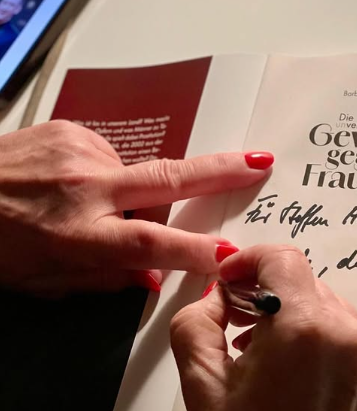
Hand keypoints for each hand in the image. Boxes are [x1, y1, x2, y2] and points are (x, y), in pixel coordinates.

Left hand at [0, 120, 272, 294]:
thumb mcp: (43, 281)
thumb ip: (103, 278)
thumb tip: (153, 278)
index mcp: (76, 233)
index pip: (149, 243)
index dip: (193, 249)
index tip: (230, 252)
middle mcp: (84, 186)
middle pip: (167, 178)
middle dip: (218, 173)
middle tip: (259, 162)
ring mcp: (80, 150)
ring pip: (134, 174)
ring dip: (128, 193)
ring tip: (85, 205)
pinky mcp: (73, 128)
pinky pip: (109, 157)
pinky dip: (104, 175)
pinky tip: (73, 184)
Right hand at [171, 245, 356, 410]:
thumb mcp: (200, 383)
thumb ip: (196, 321)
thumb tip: (218, 295)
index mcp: (303, 328)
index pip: (282, 259)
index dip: (250, 260)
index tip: (231, 280)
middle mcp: (349, 335)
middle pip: (304, 283)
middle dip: (268, 295)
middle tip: (241, 323)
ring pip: (328, 309)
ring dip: (295, 319)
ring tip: (268, 355)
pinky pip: (350, 338)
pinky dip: (322, 344)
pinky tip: (300, 376)